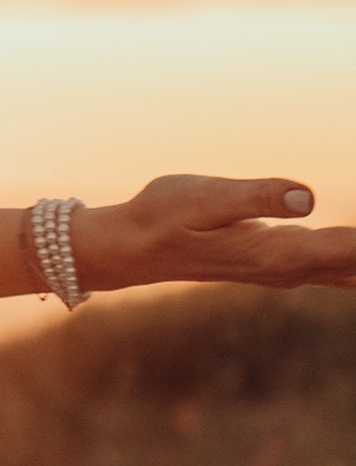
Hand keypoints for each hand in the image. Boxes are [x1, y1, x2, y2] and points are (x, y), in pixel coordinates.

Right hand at [74, 176, 355, 293]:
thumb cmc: (162, 214)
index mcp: (278, 253)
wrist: (132, 247)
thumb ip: (255, 196)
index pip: (354, 248)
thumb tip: (308, 196)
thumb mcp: (201, 196)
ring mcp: (291, 270)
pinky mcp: (287, 263)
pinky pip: (345, 266)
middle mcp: (292, 269)